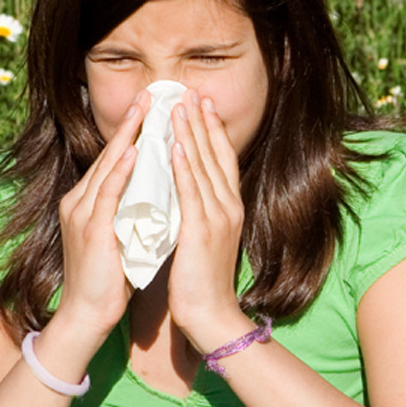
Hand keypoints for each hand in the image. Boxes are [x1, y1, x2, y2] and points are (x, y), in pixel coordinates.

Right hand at [54, 90, 150, 337]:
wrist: (87, 315)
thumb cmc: (108, 279)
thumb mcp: (120, 234)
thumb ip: (131, 209)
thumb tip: (155, 189)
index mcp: (88, 201)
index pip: (114, 159)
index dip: (132, 132)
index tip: (153, 108)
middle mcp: (80, 200)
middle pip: (110, 154)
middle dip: (132, 123)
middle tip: (152, 94)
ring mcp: (82, 213)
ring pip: (109, 166)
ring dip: (128, 136)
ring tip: (146, 110)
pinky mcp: (90, 229)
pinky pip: (107, 193)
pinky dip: (121, 170)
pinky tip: (134, 151)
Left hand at [167, 88, 245, 343]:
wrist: (210, 315)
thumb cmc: (202, 279)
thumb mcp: (205, 235)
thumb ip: (198, 208)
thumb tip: (185, 186)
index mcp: (229, 207)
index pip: (223, 159)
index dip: (213, 129)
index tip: (203, 103)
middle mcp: (228, 207)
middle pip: (216, 154)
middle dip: (202, 121)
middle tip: (191, 91)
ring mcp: (217, 218)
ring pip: (203, 166)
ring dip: (191, 134)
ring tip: (180, 106)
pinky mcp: (201, 232)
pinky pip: (191, 192)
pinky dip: (184, 167)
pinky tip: (176, 146)